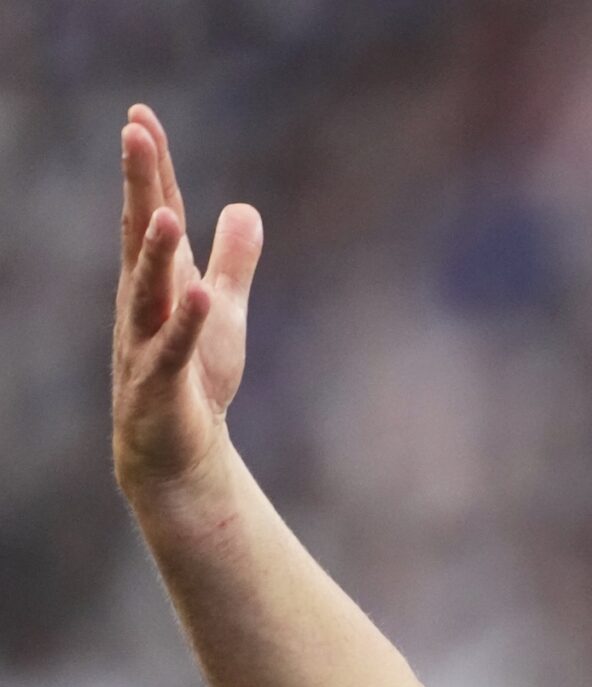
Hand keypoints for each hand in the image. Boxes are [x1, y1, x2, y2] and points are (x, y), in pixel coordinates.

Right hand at [111, 103, 263, 496]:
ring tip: (169, 211)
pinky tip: (199, 293)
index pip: (152, 212)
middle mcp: (143, 303)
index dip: (150, 167)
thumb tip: (243, 206)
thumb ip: (232, 258)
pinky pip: (173, 349)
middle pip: (140, 234)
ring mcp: (145, 342)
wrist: (177, 452)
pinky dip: (187, 322)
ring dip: (157, 251)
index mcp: (158, 280)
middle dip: (140, 186)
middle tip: (134, 132)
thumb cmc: (195, 377)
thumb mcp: (223, 308)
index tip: (140, 116)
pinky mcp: (160, 384)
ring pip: (148, 290)